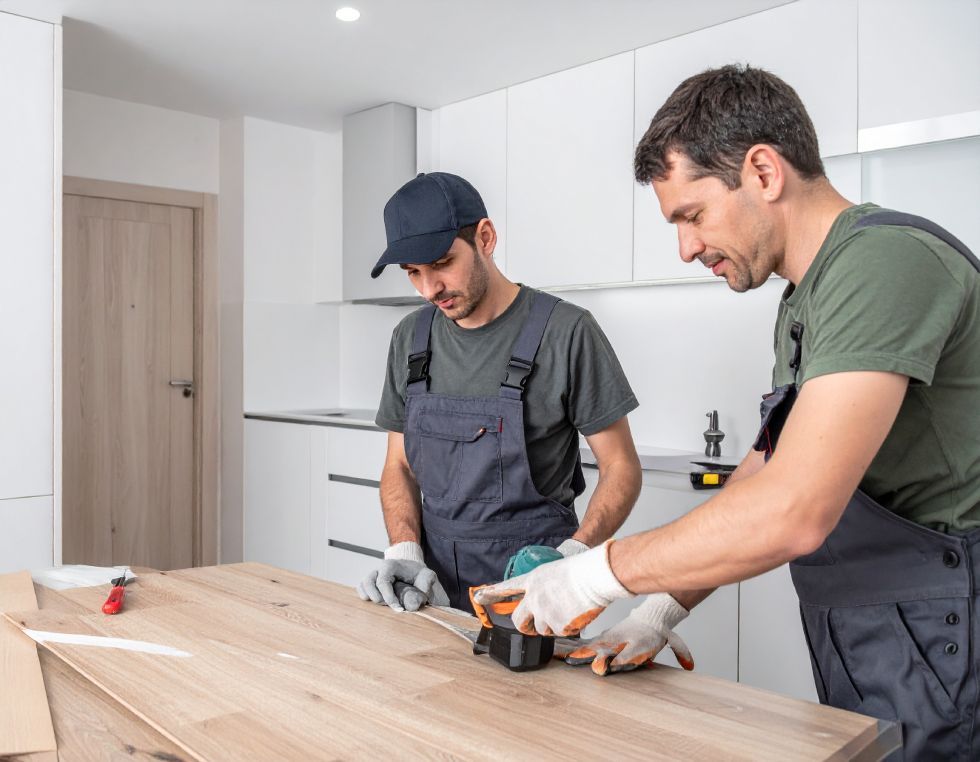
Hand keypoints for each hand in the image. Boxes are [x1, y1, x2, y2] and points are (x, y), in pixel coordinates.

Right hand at [356, 541, 448, 611]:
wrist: (415, 573)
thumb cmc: (420, 576)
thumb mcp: (428, 576)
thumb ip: (426, 583)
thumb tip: (415, 600)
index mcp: (392, 565)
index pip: (383, 581)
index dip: (388, 597)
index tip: (399, 609)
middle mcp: (380, 569)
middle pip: (369, 582)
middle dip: (377, 597)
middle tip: (389, 606)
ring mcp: (374, 575)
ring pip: (363, 584)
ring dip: (369, 597)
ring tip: (382, 605)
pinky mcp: (371, 583)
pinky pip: (361, 588)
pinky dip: (364, 595)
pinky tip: (373, 604)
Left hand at [473, 540, 632, 635]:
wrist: (595, 576)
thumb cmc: (583, 571)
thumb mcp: (555, 573)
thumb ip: (545, 587)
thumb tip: (544, 602)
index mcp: (533, 580)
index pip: (506, 587)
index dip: (491, 593)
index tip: (478, 597)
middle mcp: (534, 597)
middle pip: (518, 620)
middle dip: (524, 627)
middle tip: (533, 628)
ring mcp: (543, 611)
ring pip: (542, 629)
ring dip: (553, 626)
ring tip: (569, 611)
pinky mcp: (555, 624)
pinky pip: (560, 633)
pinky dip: (569, 628)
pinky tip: (577, 614)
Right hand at [561, 593, 693, 674]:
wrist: (649, 615)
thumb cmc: (658, 633)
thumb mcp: (673, 640)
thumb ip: (681, 652)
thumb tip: (690, 665)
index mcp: (639, 642)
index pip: (630, 653)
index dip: (623, 660)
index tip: (612, 666)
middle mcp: (623, 639)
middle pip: (609, 649)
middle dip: (599, 657)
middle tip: (587, 665)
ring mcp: (612, 637)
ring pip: (595, 644)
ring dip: (582, 652)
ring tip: (566, 657)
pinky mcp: (604, 636)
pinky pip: (590, 642)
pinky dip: (578, 647)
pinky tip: (564, 651)